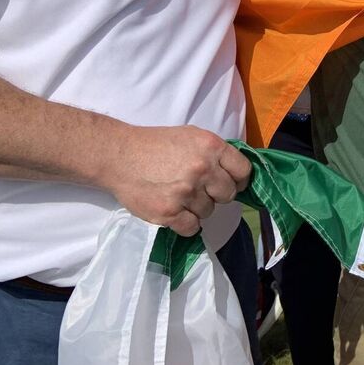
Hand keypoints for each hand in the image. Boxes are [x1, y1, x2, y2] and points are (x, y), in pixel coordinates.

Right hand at [101, 125, 250, 236]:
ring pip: (209, 212)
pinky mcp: (169, 212)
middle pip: (228, 195)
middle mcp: (203, 169)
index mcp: (211, 146)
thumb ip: (214, 153)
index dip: (238, 179)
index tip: (229, 182)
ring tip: (178, 195)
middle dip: (216, 194)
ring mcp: (186, 192)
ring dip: (197, 208)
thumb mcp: (191, 136)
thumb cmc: (156, 144)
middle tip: (199, 189)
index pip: (244, 171)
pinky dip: (185, 223)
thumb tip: (235, 173)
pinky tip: (174, 210)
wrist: (120, 155)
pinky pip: (192, 228)